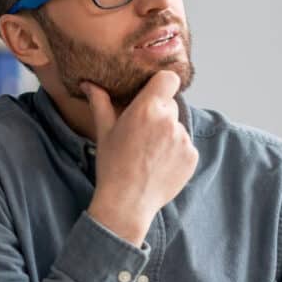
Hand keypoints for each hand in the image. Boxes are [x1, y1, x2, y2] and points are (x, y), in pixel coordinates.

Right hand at [83, 71, 198, 245]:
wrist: (127, 202)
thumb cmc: (112, 165)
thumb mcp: (104, 131)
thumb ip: (100, 102)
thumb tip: (89, 84)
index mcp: (147, 108)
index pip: (168, 78)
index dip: (162, 84)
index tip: (154, 93)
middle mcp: (169, 120)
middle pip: (171, 105)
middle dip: (160, 114)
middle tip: (143, 133)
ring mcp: (183, 139)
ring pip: (178, 127)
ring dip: (168, 135)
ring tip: (149, 154)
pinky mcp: (192, 156)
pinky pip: (186, 146)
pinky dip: (176, 153)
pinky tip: (159, 165)